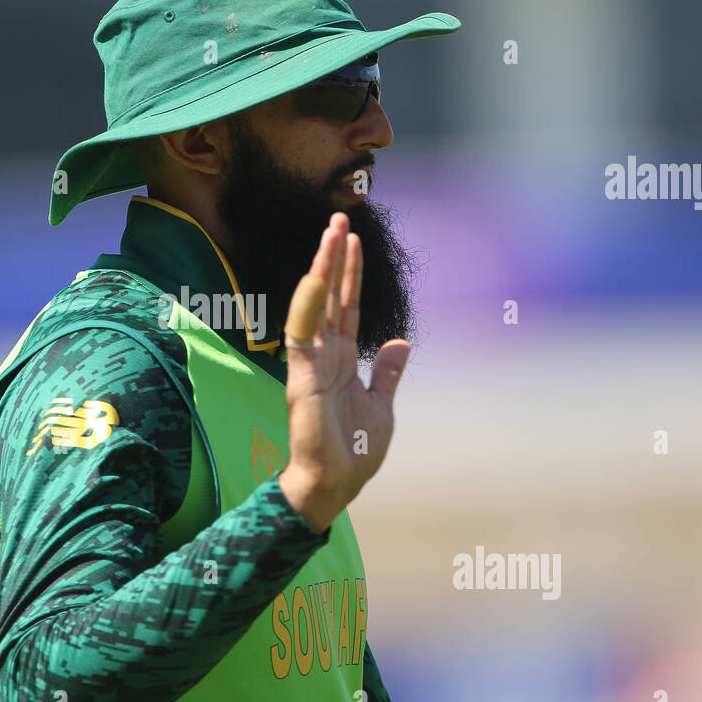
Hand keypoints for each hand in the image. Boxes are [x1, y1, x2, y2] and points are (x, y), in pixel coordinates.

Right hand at [277, 212, 411, 533]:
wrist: (333, 484)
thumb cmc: (354, 451)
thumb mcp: (382, 406)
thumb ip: (386, 372)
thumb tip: (400, 340)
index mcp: (341, 359)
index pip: (346, 306)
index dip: (349, 273)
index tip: (352, 240)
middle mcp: (323, 354)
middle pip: (329, 295)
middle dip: (334, 257)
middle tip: (339, 218)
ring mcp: (311, 363)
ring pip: (315, 304)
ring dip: (323, 269)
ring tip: (332, 233)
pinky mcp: (303, 377)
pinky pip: (302, 334)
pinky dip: (308, 306)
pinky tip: (316, 278)